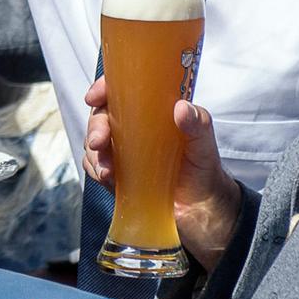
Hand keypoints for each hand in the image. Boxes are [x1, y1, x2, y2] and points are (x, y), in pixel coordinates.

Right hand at [82, 77, 242, 270]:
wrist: (202, 209)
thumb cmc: (204, 170)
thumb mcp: (204, 144)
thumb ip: (198, 123)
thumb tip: (181, 108)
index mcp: (152, 113)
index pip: (121, 92)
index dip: (104, 89)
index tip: (95, 97)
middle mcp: (133, 129)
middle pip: (101, 117)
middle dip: (95, 127)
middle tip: (99, 142)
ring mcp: (123, 152)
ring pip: (95, 143)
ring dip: (94, 154)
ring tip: (107, 170)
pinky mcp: (118, 174)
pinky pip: (96, 167)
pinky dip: (96, 170)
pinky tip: (107, 178)